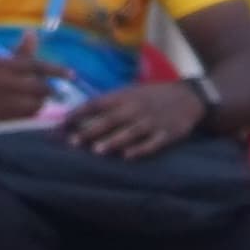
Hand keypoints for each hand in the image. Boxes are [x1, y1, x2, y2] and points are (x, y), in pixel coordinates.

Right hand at [0, 44, 68, 124]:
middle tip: (50, 89)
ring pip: (37, 103)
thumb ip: (19, 52)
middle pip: (41, 88)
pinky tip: (25, 106)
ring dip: (41, 101)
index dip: (56, 71)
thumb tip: (32, 33)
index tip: (72, 75)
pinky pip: (29, 115)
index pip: (36, 66)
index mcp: (4, 65)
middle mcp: (4, 82)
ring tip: (33, 97)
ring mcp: (4, 101)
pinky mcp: (3, 116)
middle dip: (50, 89)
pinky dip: (33, 111)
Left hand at [62, 79, 204, 160]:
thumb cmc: (151, 97)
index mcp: (124, 96)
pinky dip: (140, 149)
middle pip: (109, 120)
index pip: (96, 104)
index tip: (61, 125)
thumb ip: (107, 103)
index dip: (78, 114)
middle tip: (72, 142)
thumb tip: (78, 116)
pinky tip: (128, 157)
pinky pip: (152, 143)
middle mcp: (136, 108)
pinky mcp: (167, 134)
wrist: (188, 97)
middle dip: (90, 131)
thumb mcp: (129, 93)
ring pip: (129, 132)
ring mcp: (152, 121)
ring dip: (113, 141)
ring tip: (97, 150)